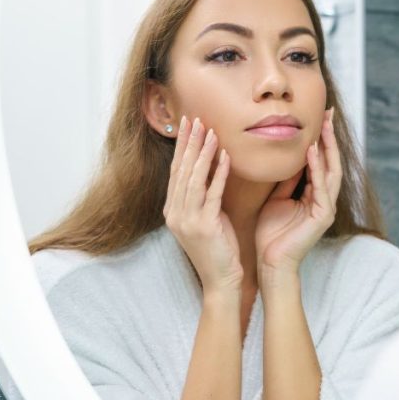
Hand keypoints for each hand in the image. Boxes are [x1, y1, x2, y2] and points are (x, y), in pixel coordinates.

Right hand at [163, 116, 241, 294]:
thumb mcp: (206, 217)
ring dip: (203, 153)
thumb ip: (203, 195)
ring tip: (211, 131)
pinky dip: (218, 173)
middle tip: (195, 118)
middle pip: (181, 170)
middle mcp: (175, 213)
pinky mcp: (204, 226)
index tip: (188, 124)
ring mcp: (187, 220)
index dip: (182, 146)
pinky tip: (225, 157)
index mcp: (172, 210)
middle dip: (189, 143)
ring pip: (194, 178)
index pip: (176, 171)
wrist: (220, 280)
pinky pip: (212, 193)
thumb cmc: (218, 248)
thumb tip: (210, 166)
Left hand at [256, 107, 341, 280]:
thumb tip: (287, 158)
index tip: (318, 116)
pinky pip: (321, 187)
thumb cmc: (270, 234)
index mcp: (314, 194)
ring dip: (328, 147)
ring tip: (324, 126)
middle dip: (330, 136)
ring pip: (331, 170)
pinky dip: (317, 168)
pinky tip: (311, 151)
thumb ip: (285, 180)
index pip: (320, 161)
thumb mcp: (276, 198)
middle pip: (331, 160)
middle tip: (328, 112)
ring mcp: (326, 207)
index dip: (320, 139)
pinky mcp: (323, 216)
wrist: (270, 263)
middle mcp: (325, 198)